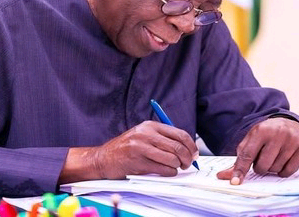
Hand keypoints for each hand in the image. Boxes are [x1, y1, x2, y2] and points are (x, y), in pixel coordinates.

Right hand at [59, 121, 198, 182]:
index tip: (194, 153)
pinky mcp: (138, 162)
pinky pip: (163, 169)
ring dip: (177, 166)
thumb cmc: (126, 148)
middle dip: (187, 158)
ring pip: (172, 159)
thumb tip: (187, 147)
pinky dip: (169, 173)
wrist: (104, 158)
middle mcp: (146, 134)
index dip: (191, 145)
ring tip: (175, 168)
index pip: (180, 134)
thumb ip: (162, 138)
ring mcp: (141, 148)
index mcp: (150, 125)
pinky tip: (166, 171)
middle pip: (178, 147)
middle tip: (188, 164)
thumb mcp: (143, 135)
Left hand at [217, 118, 298, 184]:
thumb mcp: (250, 142)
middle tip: (262, 159)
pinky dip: (283, 170)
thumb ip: (239, 160)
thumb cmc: (265, 135)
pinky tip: (282, 161)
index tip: (235, 181)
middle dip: (260, 167)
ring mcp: (292, 140)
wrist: (286, 123)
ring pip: (276, 169)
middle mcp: (278, 133)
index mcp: (260, 131)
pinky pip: (289, 171)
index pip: (248, 155)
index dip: (241, 169)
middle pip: (263, 166)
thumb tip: (224, 176)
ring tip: (273, 156)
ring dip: (272, 168)